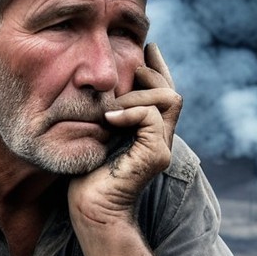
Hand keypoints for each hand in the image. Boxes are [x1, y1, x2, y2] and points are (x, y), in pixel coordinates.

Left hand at [68, 43, 180, 228]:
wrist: (90, 209)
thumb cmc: (85, 176)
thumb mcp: (95, 133)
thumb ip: (106, 112)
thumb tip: (99, 83)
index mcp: (148, 133)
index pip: (164, 93)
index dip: (159, 67)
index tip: (149, 46)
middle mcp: (160, 139)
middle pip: (171, 91)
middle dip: (150, 75)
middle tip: (127, 74)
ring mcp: (161, 148)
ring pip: (168, 98)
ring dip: (138, 94)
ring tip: (111, 106)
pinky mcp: (155, 156)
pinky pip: (151, 116)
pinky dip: (130, 111)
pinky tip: (108, 117)